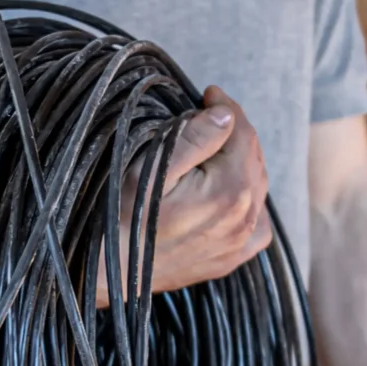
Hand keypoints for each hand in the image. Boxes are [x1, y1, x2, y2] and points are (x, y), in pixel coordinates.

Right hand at [97, 85, 270, 304]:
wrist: (108, 272)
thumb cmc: (121, 216)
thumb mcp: (150, 169)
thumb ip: (193, 139)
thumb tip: (226, 114)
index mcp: (229, 190)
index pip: (242, 134)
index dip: (226, 107)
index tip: (208, 93)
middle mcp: (245, 218)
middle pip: (253, 158)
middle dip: (234, 132)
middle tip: (207, 115)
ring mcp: (240, 242)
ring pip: (258, 187)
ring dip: (242, 162)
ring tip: (215, 148)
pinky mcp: (232, 258)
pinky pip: (259, 224)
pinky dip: (250, 202)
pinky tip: (230, 193)